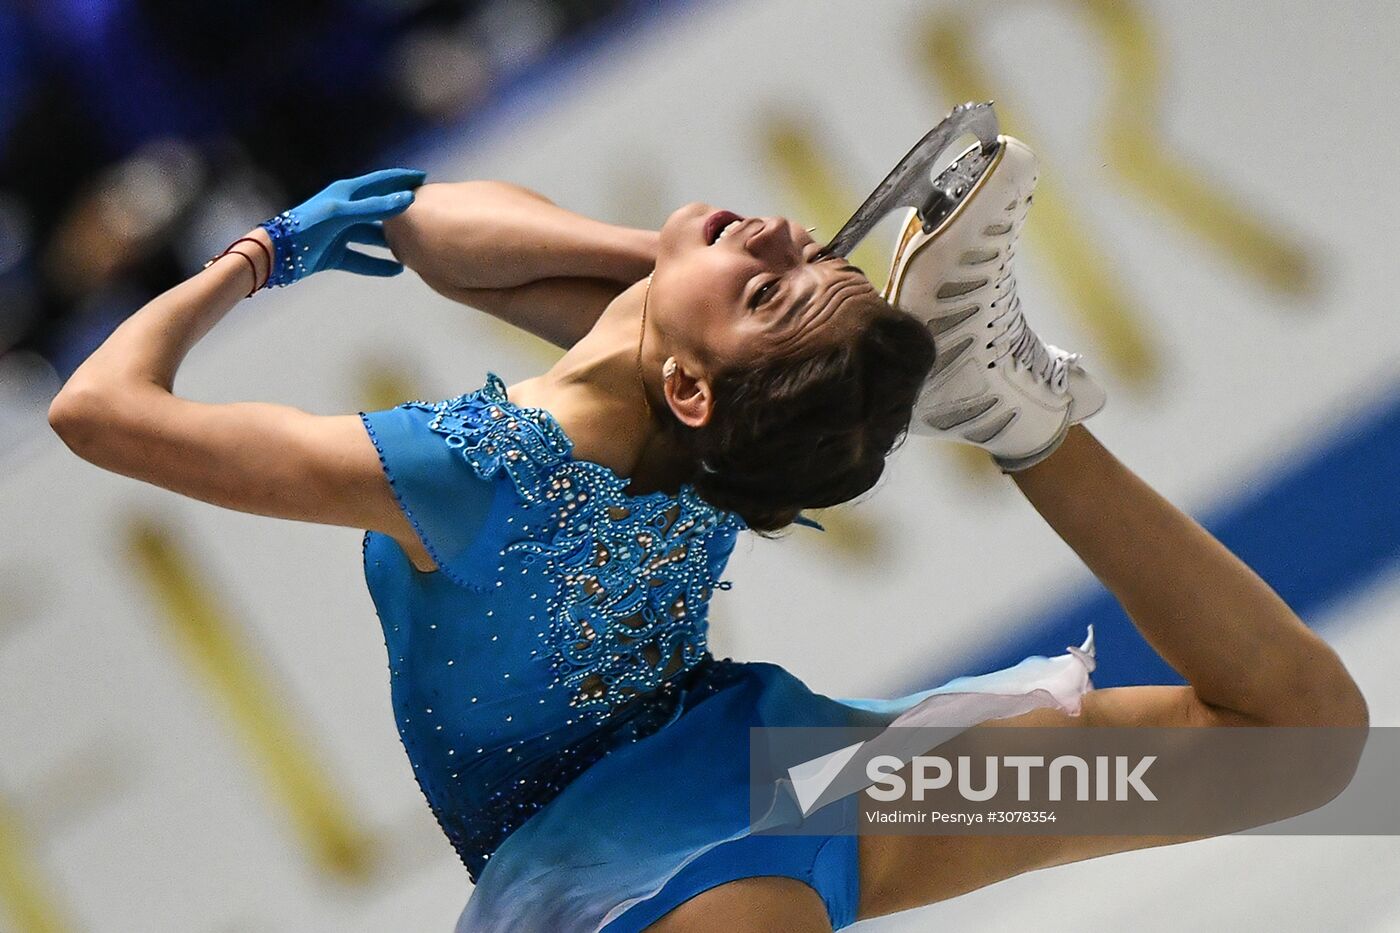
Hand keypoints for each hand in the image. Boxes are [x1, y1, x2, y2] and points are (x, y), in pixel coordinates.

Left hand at [260, 168, 425, 285]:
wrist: (276, 253)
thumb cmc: (307, 227)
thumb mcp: (342, 214)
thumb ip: (374, 207)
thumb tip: (408, 199)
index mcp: (346, 193)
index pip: (380, 182)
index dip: (401, 179)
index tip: (423, 179)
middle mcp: (345, 210)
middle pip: (379, 208)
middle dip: (400, 210)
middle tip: (426, 214)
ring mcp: (340, 233)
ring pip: (373, 235)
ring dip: (391, 240)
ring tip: (414, 246)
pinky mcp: (335, 253)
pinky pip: (362, 259)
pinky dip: (378, 264)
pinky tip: (396, 270)